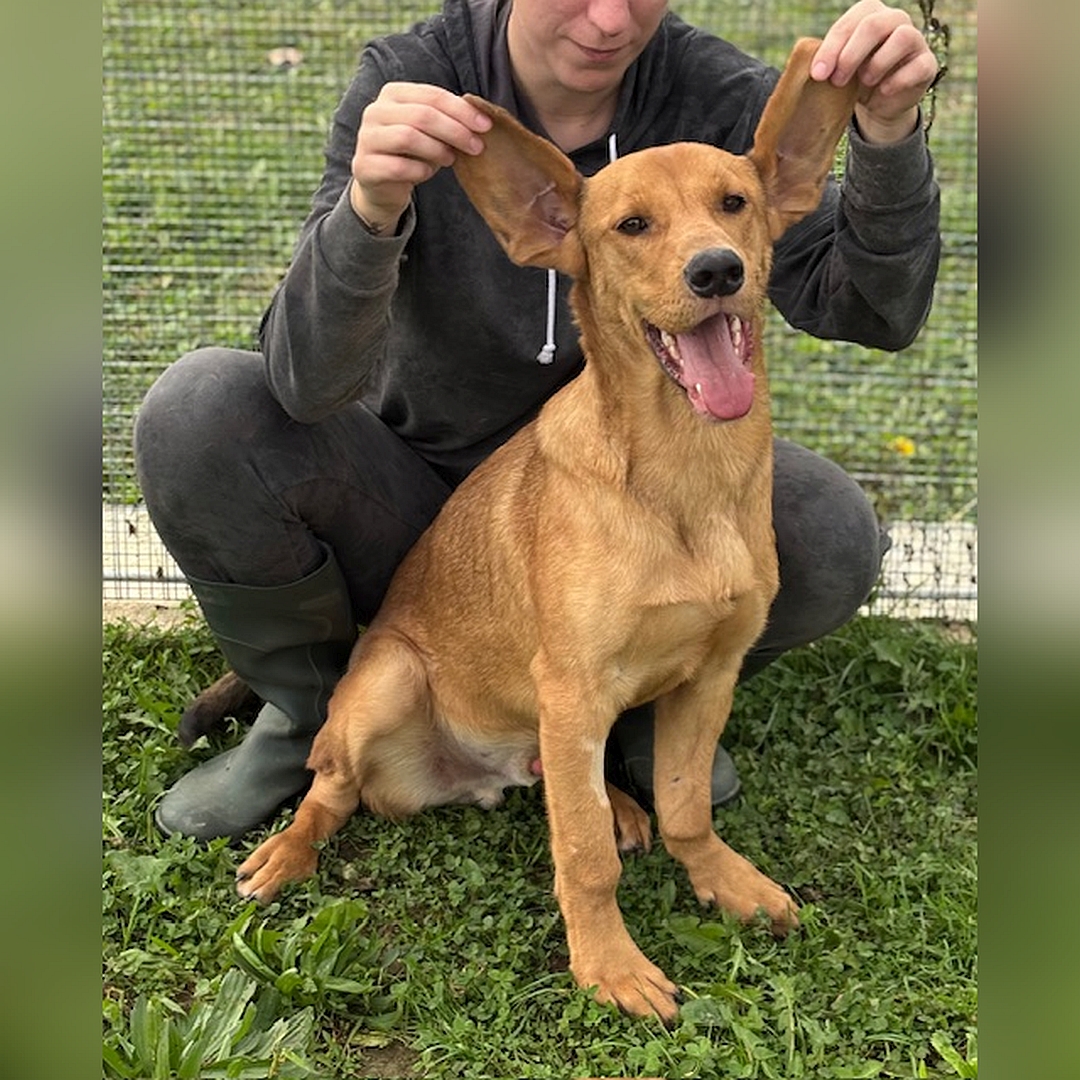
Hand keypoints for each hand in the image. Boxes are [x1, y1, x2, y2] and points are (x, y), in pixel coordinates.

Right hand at [350, 82, 492, 230]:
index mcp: (393, 94)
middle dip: (455, 131)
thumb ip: (448, 120)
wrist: (381, 186)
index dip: (462, 110)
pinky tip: (428, 173)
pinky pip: (398, 167)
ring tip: (451, 159)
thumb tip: (483, 118)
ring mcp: (367, 138)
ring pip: (408, 137)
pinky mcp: (364, 166)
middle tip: (477, 146)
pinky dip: (420, 170)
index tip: (486, 126)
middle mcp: (375, 111)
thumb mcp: (430, 132)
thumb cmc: (412, 154)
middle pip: (422, 115)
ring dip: (437, 150)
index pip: (432, 96)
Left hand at [811, 0, 938, 144]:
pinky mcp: (927, 63)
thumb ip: (827, 61)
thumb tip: (812, 69)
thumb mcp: (838, 69)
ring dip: (877, 64)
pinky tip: (883, 91)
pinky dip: (897, 81)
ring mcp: (915, 40)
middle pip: (874, 25)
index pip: (850, 22)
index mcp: (870, 15)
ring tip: (864, 82)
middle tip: (836, 81)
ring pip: (902, 37)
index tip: (818, 74)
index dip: (832, 47)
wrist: (879, 103)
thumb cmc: (855, 79)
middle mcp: (896, 21)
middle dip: (850, 55)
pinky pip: (918, 66)